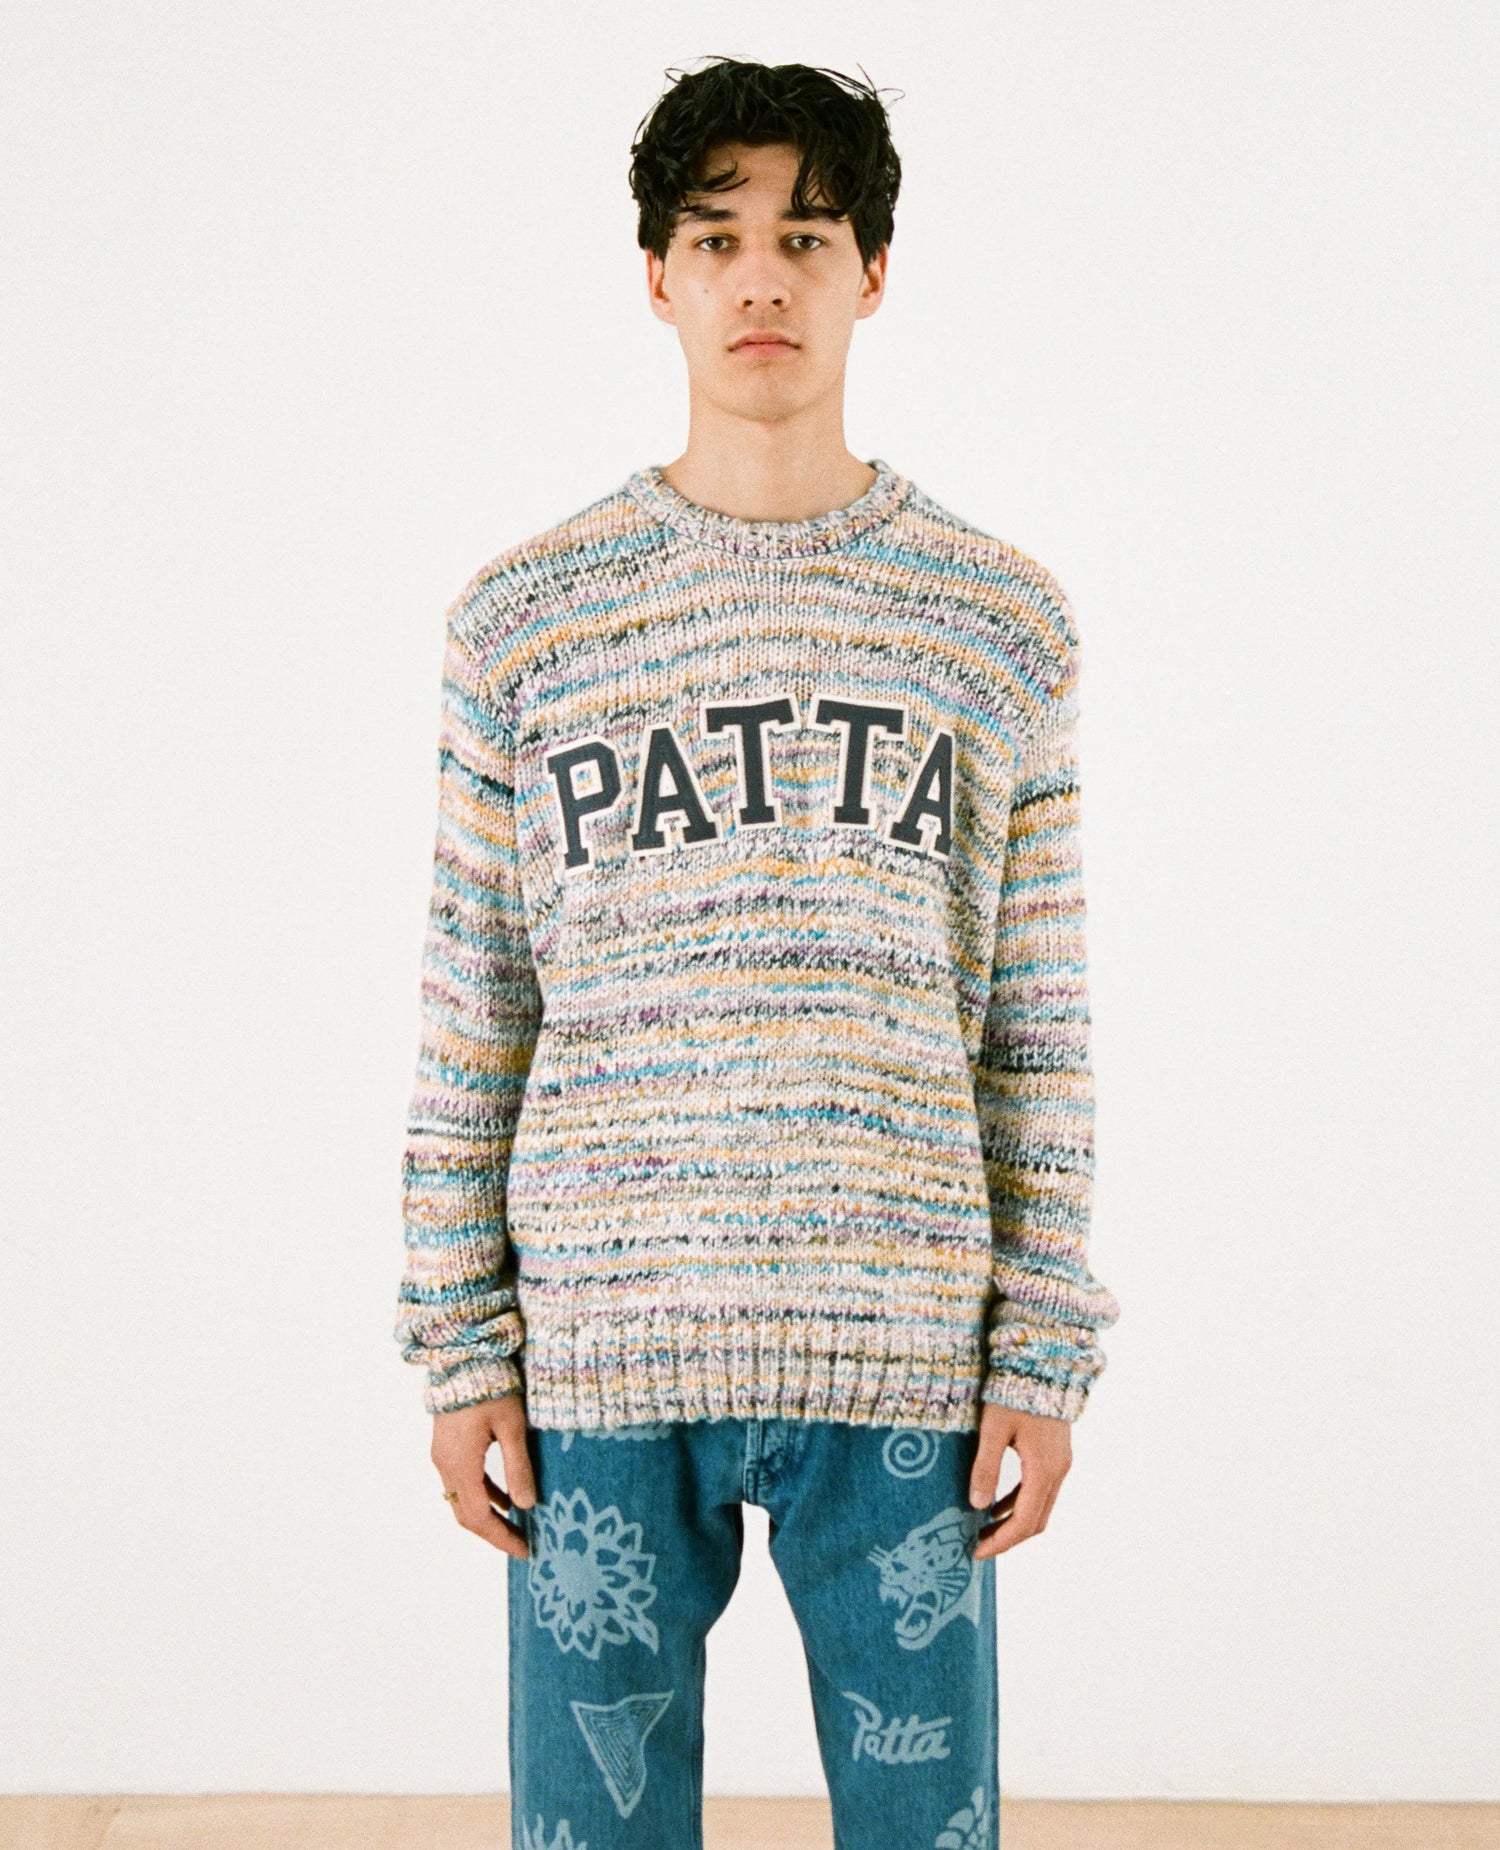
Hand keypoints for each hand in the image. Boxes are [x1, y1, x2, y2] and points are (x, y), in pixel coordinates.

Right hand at [431, 1391, 537, 1558]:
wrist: (462, 1356)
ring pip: (462, 1500)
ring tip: (516, 1526)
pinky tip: (503, 1497)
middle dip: (493, 1533)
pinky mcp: (446, 1445)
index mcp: (460, 1465)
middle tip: (521, 1544)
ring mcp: (442, 1456)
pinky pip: (462, 1481)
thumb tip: (527, 1505)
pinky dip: (482, 1495)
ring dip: (487, 1515)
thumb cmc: (491, 1387)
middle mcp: (445, 1466)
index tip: (524, 1551)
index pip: (479, 1518)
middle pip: (466, 1515)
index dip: (501, 1538)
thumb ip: (518, 1467)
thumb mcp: (512, 1427)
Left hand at [967, 1401, 1071, 1558]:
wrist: (1042, 1362)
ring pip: (1040, 1507)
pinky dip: (1020, 1503)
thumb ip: (985, 1466)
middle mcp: (1057, 1471)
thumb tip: (976, 1504)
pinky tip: (997, 1504)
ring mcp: (1060, 1463)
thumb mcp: (993, 1428)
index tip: (977, 1552)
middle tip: (978, 1545)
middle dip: (1008, 1538)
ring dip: (1014, 1522)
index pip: (1024, 1522)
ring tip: (983, 1528)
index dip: (1001, 1542)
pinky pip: (1040, 1490)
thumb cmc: (1013, 1393)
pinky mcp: (1056, 1454)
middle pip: (1036, 1521)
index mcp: (1043, 1469)